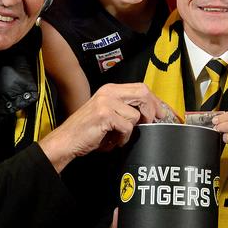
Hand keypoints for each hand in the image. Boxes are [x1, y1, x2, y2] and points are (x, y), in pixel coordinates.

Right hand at [39, 83, 165, 171]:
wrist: (67, 140)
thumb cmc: (88, 130)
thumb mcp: (108, 113)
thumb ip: (125, 108)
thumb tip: (151, 112)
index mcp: (110, 89)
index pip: (141, 87)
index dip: (154, 100)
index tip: (161, 112)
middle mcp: (109, 92)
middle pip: (143, 93)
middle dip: (152, 110)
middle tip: (152, 123)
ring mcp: (106, 102)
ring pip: (136, 115)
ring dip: (131, 131)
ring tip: (118, 136)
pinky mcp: (105, 115)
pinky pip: (127, 128)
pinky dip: (123, 138)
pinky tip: (113, 141)